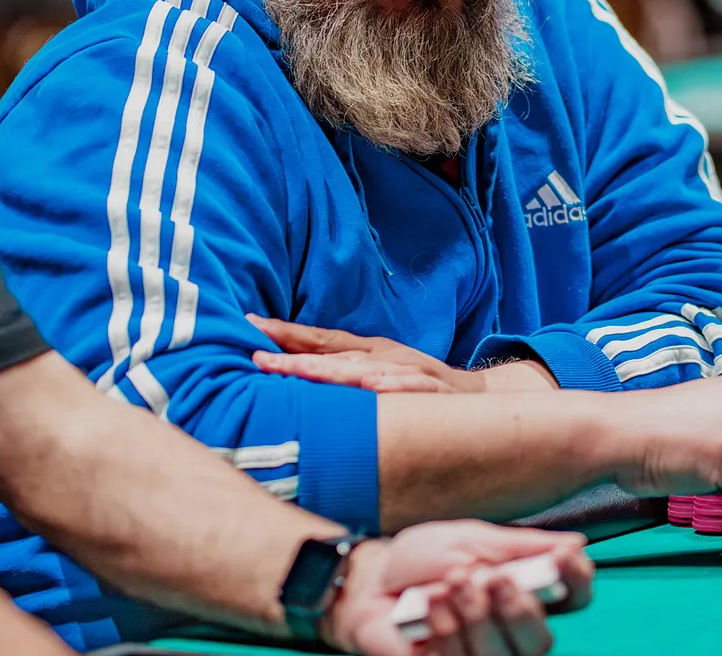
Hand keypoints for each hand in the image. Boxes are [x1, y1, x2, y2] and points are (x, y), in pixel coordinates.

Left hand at [249, 316, 485, 392]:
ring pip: (364, 371)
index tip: (248, 326)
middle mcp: (383, 356)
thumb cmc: (415, 383)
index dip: (285, 333)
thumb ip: (339, 369)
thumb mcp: (375, 370)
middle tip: (257, 358)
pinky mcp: (431, 389)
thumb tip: (290, 368)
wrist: (472, 396)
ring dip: (331, 372)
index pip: (319, 339)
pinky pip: (408, 389)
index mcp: (367, 350)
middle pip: (332, 356)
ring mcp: (407, 371)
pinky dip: (391, 387)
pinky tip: (371, 389)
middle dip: (293, 357)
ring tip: (299, 373)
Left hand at [322, 523, 592, 655]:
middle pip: (541, 641)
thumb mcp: (471, 539)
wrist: (370, 582)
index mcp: (525, 592)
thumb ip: (521, 546)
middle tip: (492, 578)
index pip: (573, 598)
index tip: (564, 559)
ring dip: (474, 615)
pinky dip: (445, 629)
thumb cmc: (422, 560)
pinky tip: (427, 606)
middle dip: (518, 609)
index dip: (576, 581)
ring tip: (448, 584)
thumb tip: (576, 544)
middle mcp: (510, 631)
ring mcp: (481, 655)